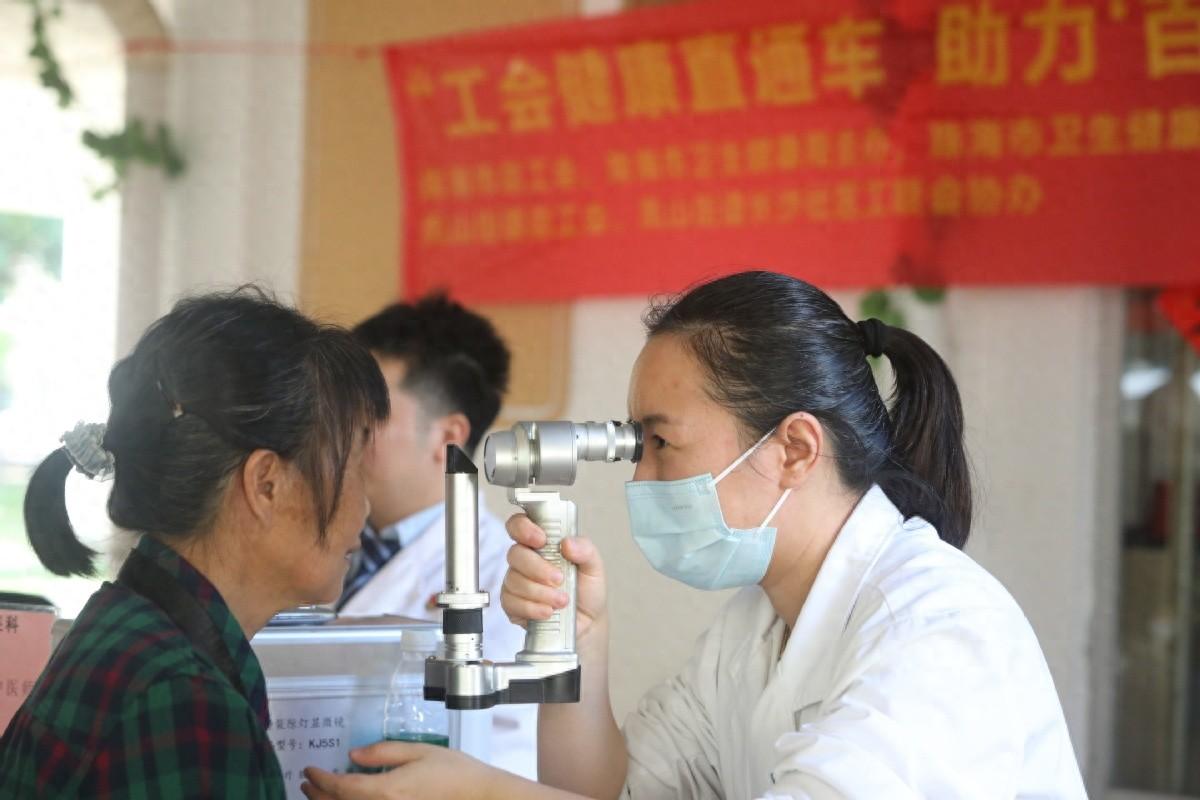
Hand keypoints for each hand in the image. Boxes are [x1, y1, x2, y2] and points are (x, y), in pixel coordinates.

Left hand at [301, 742, 500, 799]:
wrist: (479, 795)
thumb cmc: (454, 771)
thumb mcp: (419, 751)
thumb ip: (383, 752)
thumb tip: (353, 755)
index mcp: (388, 790)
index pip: (342, 787)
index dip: (320, 779)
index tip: (308, 769)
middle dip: (317, 795)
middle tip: (307, 783)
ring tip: (317, 796)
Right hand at [501, 514, 607, 642]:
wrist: (587, 623)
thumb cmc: (587, 590)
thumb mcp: (594, 566)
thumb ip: (585, 549)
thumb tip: (568, 543)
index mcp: (542, 543)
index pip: (520, 524)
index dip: (524, 528)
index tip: (540, 539)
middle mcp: (526, 560)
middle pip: (515, 553)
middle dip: (538, 568)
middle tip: (559, 579)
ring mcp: (516, 581)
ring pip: (514, 580)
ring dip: (540, 592)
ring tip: (562, 600)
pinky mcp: (512, 604)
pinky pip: (511, 602)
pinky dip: (532, 608)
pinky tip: (548, 611)